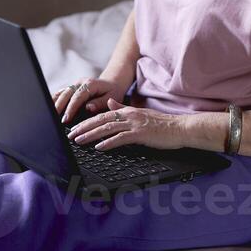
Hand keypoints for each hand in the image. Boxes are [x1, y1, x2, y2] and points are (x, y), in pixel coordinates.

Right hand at [52, 77, 126, 123]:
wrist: (112, 83)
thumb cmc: (113, 92)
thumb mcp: (112, 97)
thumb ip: (100, 103)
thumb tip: (88, 107)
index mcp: (90, 84)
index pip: (78, 97)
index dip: (71, 108)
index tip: (66, 119)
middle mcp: (80, 83)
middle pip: (66, 93)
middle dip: (59, 107)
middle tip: (54, 120)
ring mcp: (74, 84)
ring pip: (61, 93)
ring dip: (54, 103)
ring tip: (48, 115)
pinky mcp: (71, 88)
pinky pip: (60, 94)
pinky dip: (54, 101)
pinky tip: (49, 109)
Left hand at [67, 98, 186, 151]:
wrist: (180, 128)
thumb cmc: (162, 124)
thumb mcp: (140, 113)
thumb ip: (123, 108)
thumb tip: (110, 102)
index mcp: (127, 111)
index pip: (102, 115)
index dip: (87, 121)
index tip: (75, 127)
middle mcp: (129, 115)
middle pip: (101, 121)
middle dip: (84, 127)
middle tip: (71, 134)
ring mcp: (134, 124)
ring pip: (107, 128)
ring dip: (91, 135)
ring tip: (79, 140)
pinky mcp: (140, 134)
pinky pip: (120, 138)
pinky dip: (108, 143)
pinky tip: (98, 147)